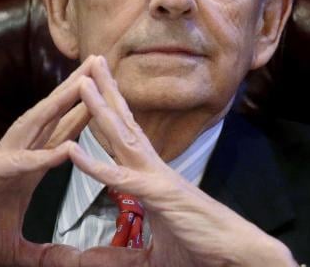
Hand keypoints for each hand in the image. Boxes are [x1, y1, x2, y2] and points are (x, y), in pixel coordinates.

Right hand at [0, 55, 105, 266]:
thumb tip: (71, 262)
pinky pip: (16, 164)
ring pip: (34, 127)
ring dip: (59, 105)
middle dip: (75, 91)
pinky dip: (39, 156)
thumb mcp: (18, 250)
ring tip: (82, 84)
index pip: (60, 134)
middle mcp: (15, 158)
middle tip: (100, 65)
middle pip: (51, 118)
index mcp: (26, 169)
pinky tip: (62, 149)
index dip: (82, 113)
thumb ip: (46, 254)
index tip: (106, 95)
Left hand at [66, 57, 299, 266]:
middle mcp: (154, 169)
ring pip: (123, 137)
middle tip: (88, 63)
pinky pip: (121, 178)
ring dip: (101, 108)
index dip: (109, 112)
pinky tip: (74, 150)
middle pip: (124, 123)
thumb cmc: (199, 248)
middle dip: (106, 92)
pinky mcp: (159, 195)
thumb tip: (88, 259)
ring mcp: (157, 178)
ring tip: (82, 82)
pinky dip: (96, 165)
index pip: (126, 137)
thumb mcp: (149, 253)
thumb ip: (117, 254)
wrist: (235, 255)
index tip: (95, 88)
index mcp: (151, 176)